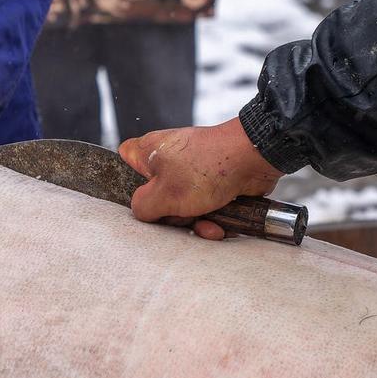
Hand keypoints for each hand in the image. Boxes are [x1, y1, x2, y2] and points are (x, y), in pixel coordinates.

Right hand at [118, 118, 281, 240]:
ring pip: (182, 208)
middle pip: (155, 197)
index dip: (126, 182)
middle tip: (179, 214)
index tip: (139, 198)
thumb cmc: (206, 169)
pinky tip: (220, 224)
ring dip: (195, 223)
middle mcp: (169, 161)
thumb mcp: (162, 195)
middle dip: (170, 215)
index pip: (124, 161)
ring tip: (208, 223)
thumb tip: (142, 213)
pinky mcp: (212, 185)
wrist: (253, 161)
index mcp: (149, 152)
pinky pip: (204, 209)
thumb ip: (141, 207)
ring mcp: (191, 174)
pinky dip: (212, 220)